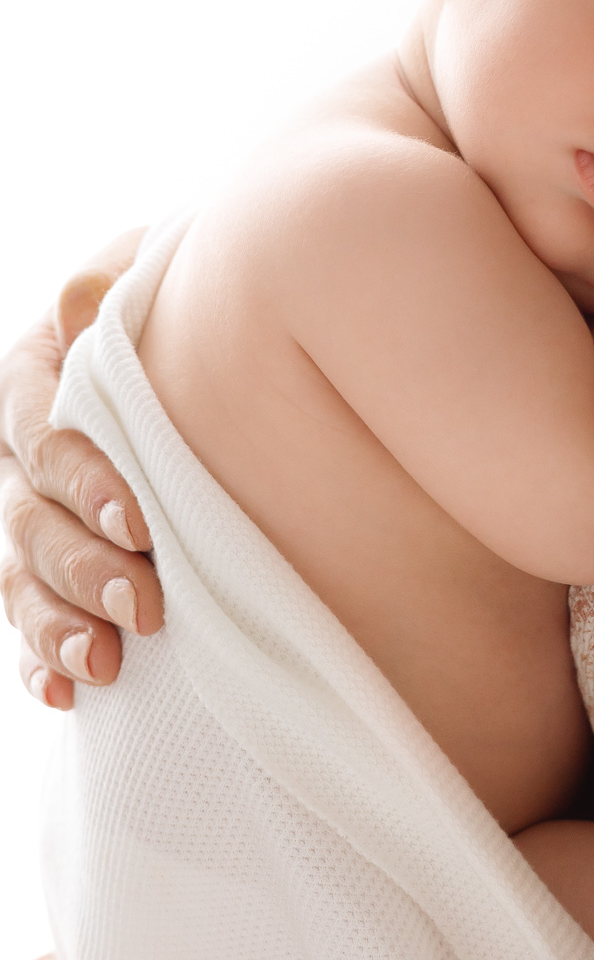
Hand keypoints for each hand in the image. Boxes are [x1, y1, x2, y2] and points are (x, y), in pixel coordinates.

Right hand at [0, 230, 162, 708]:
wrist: (208, 323)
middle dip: (84, 569)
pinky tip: (65, 693)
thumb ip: (115, 285)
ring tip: (104, 664)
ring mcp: (26, 511)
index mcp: (34, 375)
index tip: (141, 521)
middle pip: (28, 520)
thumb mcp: (150, 267)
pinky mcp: (49, 560)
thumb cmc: (182, 292)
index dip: (84, 482)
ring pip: (20, 577)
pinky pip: (29, 618)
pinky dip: (41, 657)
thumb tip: (81, 302)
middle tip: (148, 605)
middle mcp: (16, 451)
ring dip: (56, 625)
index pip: (42, 434)